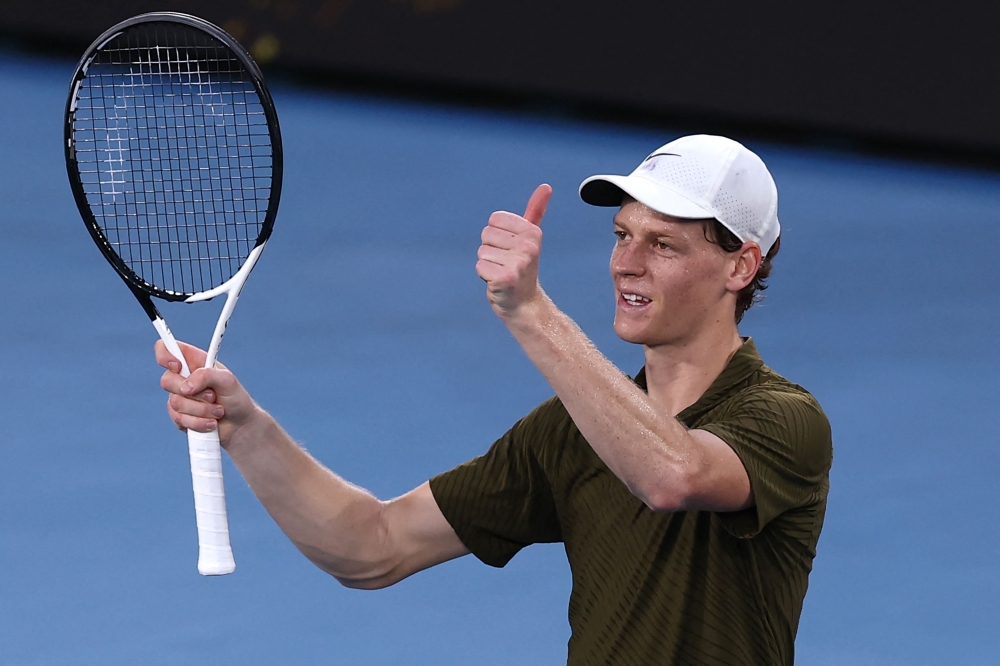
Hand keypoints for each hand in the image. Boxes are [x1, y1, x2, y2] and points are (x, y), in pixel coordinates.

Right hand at [155, 340, 259, 444]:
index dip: (165, 355)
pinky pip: (179, 419)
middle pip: (166, 380)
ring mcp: (179, 397)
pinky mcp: (179, 416)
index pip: (166, 348)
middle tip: (213, 396)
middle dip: (193, 393)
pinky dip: (198, 422)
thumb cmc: (235, 397)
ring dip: (202, 410)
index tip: (178, 367)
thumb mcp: (227, 380)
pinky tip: (211, 422)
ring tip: (218, 411)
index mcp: (193, 361)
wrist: (239, 425)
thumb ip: (206, 375)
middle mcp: (183, 378)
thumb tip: (186, 387)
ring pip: (175, 403)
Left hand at [475, 184, 552, 318]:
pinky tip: (498, 283)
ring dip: (487, 264)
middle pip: (486, 235)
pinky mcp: (505, 277)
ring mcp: (518, 262)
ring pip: (481, 251)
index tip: (509, 249)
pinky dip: (485, 277)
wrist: (525, 304)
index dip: (496, 235)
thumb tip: (546, 186)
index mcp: (532, 232)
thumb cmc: (523, 268)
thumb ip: (536, 211)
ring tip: (503, 273)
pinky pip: (480, 266)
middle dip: (491, 250)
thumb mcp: (530, 237)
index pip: (494, 219)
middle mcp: (528, 246)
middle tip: (506, 264)